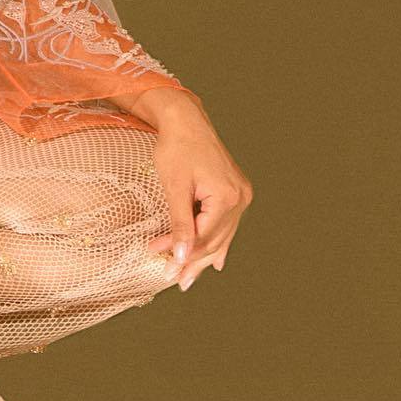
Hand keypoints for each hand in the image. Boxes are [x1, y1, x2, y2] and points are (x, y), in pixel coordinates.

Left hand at [140, 97, 253, 290]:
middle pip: (215, 239)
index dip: (182, 251)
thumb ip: (179, 224)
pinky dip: (217, 241)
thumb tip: (180, 256)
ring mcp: (240, 195)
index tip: (159, 260)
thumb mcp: (174, 187)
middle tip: (174, 280)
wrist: (186, 121)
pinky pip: (226, 224)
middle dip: (193, 260)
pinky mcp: (235, 191)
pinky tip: (218, 263)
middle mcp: (240, 198)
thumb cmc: (176, 148)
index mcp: (227, 197)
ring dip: (204, 255)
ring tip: (188, 277)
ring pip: (222, 235)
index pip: (204, 235)